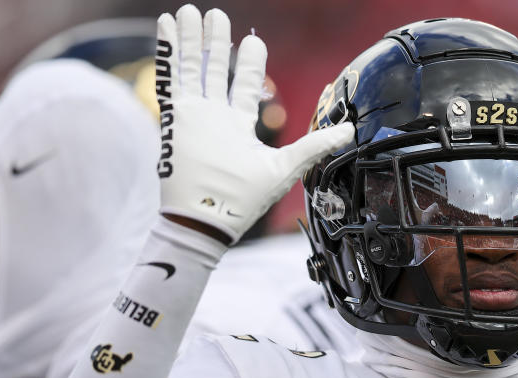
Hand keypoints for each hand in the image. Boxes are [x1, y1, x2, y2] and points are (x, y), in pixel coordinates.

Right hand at [156, 5, 353, 243]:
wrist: (208, 218)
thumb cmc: (244, 200)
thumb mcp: (286, 167)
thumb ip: (316, 145)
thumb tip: (351, 130)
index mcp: (240, 126)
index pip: (245, 86)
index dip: (249, 63)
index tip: (252, 42)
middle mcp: (216, 118)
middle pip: (215, 71)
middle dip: (217, 44)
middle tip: (216, 16)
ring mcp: (195, 116)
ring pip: (193, 69)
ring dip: (192, 40)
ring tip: (190, 12)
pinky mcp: (175, 117)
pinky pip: (171, 78)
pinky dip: (168, 51)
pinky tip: (166, 25)